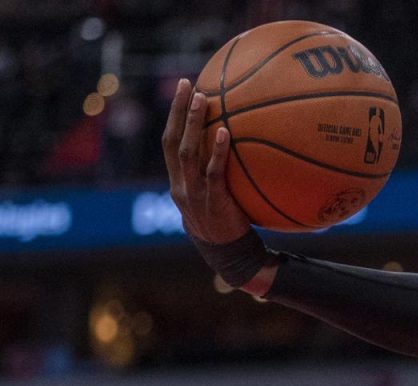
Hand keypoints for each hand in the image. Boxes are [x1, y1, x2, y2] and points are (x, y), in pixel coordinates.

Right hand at [162, 78, 249, 243]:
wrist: (227, 255)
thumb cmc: (226, 222)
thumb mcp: (213, 196)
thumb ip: (215, 174)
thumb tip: (236, 145)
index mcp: (177, 181)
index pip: (168, 142)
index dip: (172, 116)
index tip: (182, 89)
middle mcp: (180, 184)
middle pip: (172, 141)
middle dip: (176, 111)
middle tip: (187, 84)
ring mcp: (194, 193)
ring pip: (187, 152)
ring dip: (192, 123)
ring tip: (202, 99)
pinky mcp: (212, 201)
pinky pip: (212, 172)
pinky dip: (217, 151)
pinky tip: (224, 132)